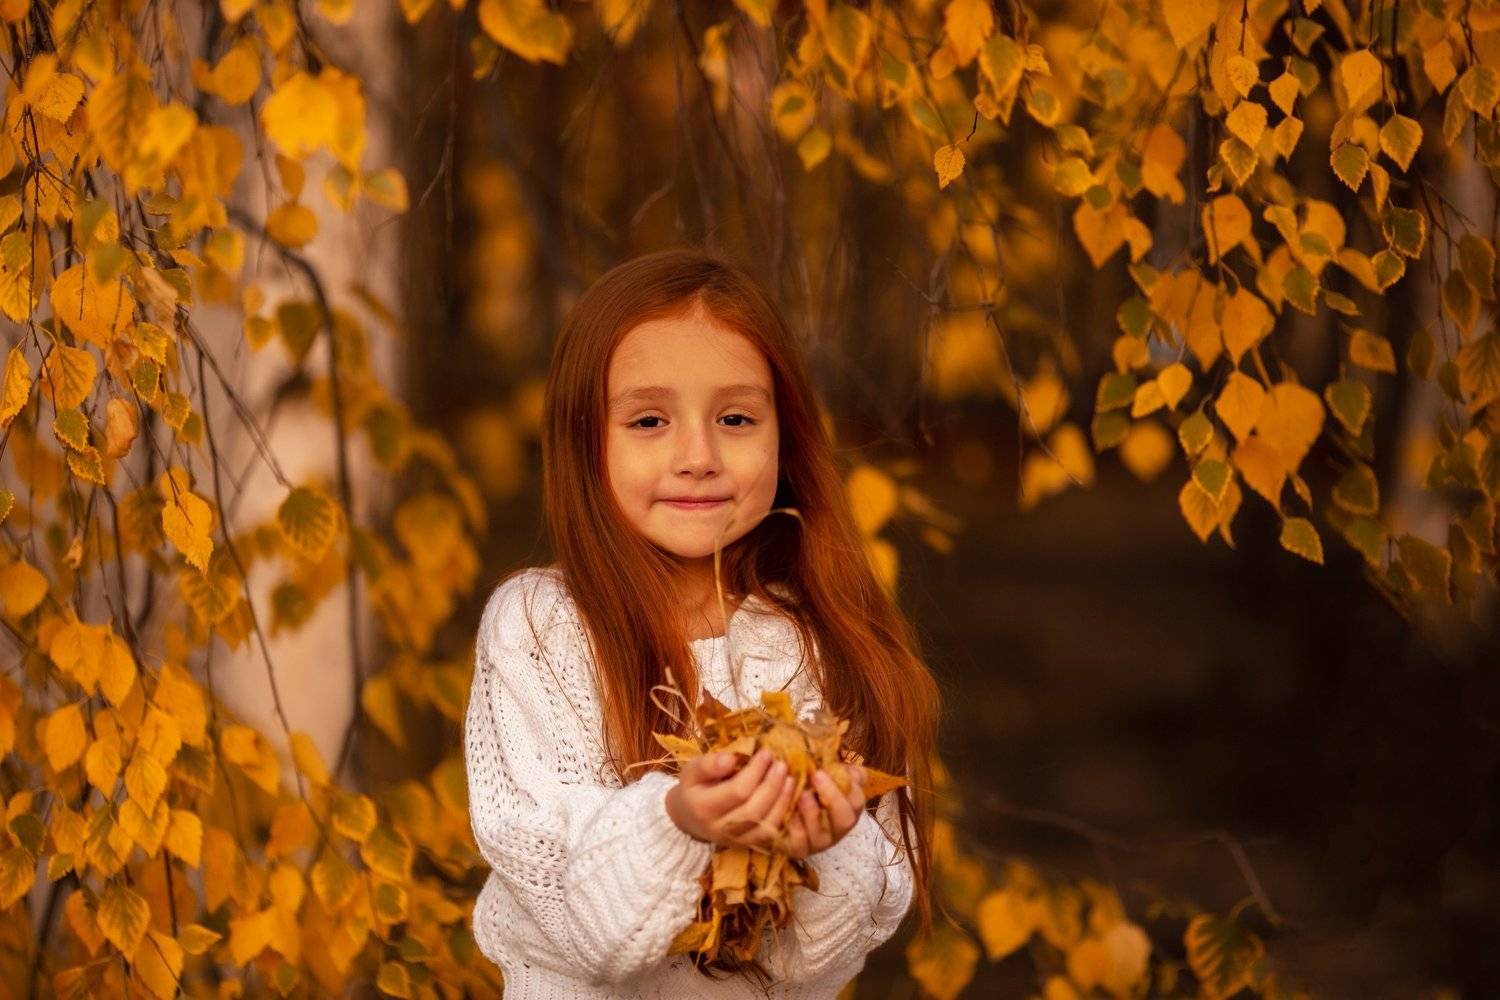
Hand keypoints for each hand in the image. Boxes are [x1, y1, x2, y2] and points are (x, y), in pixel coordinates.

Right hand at [665, 748, 797, 848]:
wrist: (688, 818)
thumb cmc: (693, 788)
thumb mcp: (692, 770)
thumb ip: (708, 764)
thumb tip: (731, 759)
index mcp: (703, 807)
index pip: (737, 791)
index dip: (755, 772)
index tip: (766, 753)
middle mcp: (719, 828)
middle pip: (754, 810)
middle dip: (772, 785)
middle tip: (781, 765)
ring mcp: (734, 840)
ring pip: (765, 826)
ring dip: (782, 801)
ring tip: (789, 779)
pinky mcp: (746, 845)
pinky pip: (770, 835)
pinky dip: (783, 816)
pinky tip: (788, 798)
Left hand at [783, 765, 866, 858]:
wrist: (783, 815)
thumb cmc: (811, 791)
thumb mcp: (828, 778)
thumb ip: (842, 772)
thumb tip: (854, 771)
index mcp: (848, 810)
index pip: (857, 801)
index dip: (849, 785)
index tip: (833, 767)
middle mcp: (837, 830)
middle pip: (845, 820)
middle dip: (833, 797)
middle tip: (817, 776)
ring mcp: (819, 843)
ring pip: (821, 834)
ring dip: (812, 813)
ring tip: (802, 794)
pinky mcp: (800, 850)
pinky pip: (800, 843)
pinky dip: (795, 828)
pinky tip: (788, 812)